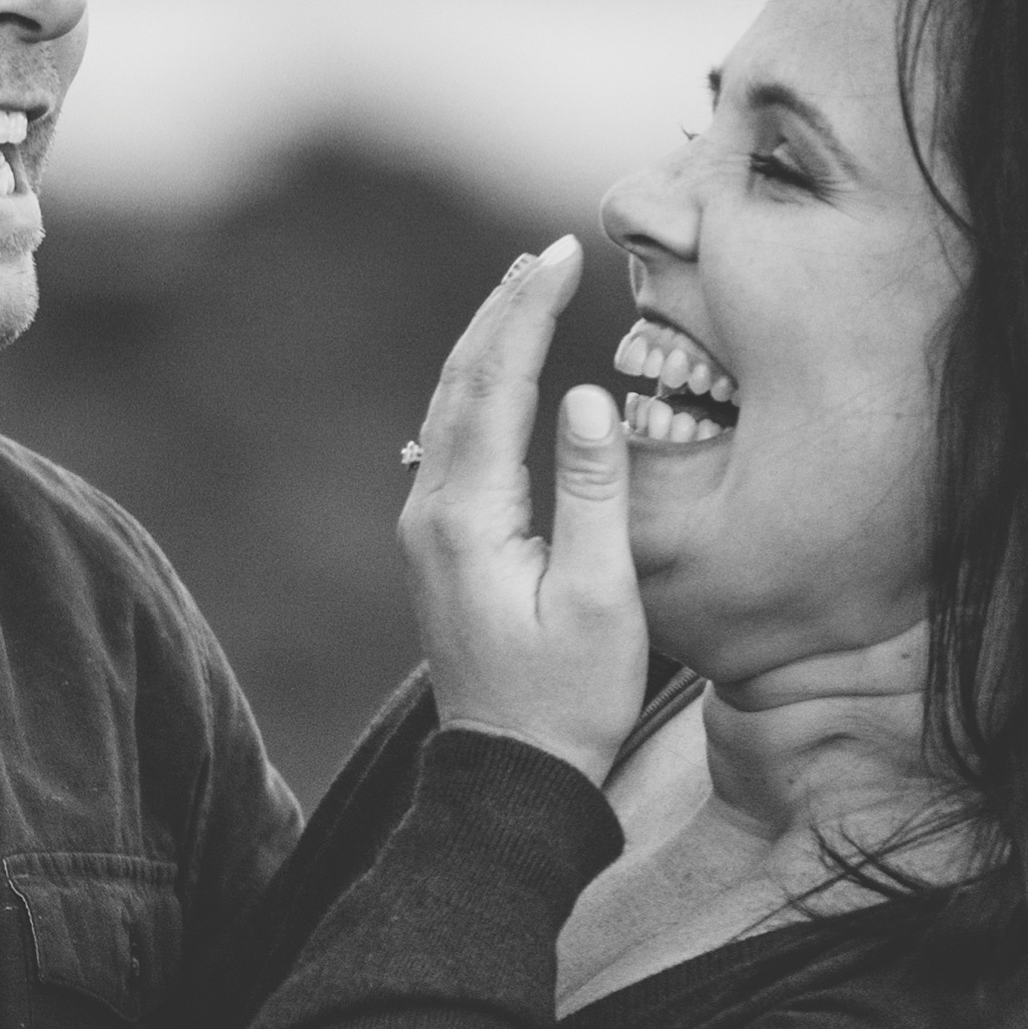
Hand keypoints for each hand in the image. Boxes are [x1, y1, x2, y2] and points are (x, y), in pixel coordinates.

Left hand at [396, 234, 647, 789]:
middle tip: (548, 253)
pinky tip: (502, 373)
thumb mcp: (602, 597)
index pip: (496, 385)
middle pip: (461, 384)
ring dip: (487, 345)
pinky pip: (452, 442)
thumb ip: (595, 492)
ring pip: (450, 410)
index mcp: (468, 517)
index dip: (529, 314)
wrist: (513, 775)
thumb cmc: (570, 697)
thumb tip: (586, 394)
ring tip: (526, 289)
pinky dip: (480, 390)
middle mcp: (429, 513)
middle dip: (504, 312)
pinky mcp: (437, 546)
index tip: (563, 256)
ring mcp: (425, 530)